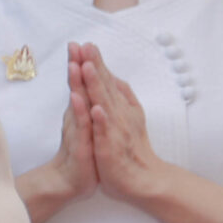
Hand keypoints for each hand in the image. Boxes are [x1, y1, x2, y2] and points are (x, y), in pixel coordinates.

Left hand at [79, 43, 172, 204]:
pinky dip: (101, 119)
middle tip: (85, 45)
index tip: (85, 43)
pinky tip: (95, 107)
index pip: (104, 81)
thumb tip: (114, 78)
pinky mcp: (110, 146)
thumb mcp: (122, 119)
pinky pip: (105, 131)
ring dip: (97, 85)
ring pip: (104, 103)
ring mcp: (114, 129)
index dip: (95, 63)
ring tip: (88, 66)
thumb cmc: (126, 148)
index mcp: (117, 108)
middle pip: (103, 86)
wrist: (138, 179)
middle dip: (94, 66)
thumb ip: (121, 97)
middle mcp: (117, 114)